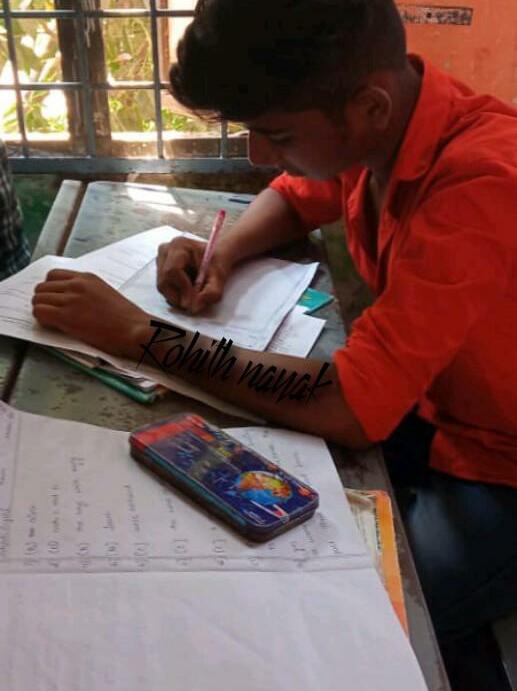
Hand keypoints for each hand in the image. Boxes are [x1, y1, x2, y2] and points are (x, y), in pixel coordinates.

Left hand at [32, 269, 151, 359]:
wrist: (136, 330)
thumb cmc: (127, 319)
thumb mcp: (106, 295)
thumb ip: (87, 293)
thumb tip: (70, 300)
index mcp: (87, 278)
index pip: (53, 275)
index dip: (51, 289)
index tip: (55, 300)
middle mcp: (77, 285)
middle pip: (42, 287)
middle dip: (44, 300)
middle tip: (52, 313)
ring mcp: (71, 300)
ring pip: (38, 299)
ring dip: (41, 310)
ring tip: (53, 321)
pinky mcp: (67, 317)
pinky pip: (39, 313)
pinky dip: (41, 320)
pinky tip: (53, 326)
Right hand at [156, 237, 230, 313]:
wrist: (214, 257)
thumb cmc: (216, 263)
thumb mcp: (219, 278)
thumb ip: (211, 293)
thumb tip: (194, 308)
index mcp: (179, 245)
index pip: (172, 271)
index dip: (182, 289)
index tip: (193, 303)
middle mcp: (165, 250)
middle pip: (164, 281)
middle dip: (179, 297)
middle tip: (194, 303)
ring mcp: (160, 260)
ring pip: (162, 287)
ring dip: (178, 296)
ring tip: (193, 293)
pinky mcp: (159, 269)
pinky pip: (163, 288)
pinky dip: (175, 294)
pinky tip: (187, 290)